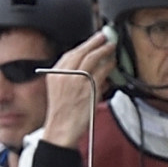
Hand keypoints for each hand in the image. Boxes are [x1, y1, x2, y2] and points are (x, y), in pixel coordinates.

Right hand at [36, 29, 115, 152]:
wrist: (62, 130)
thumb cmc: (63, 114)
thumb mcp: (60, 92)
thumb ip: (72, 78)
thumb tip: (91, 70)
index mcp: (54, 74)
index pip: (70, 54)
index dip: (83, 45)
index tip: (91, 41)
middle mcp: (64, 74)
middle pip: (81, 51)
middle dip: (94, 41)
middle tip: (104, 36)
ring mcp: (77, 80)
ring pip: (93, 57)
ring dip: (104, 49)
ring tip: (111, 45)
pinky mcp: (89, 87)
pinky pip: (102, 71)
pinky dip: (109, 64)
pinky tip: (113, 62)